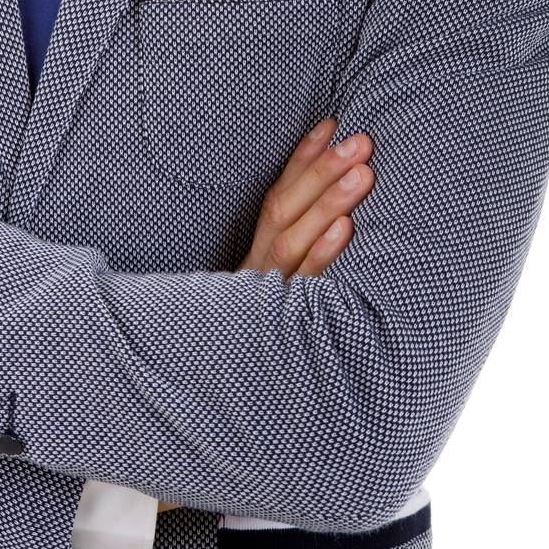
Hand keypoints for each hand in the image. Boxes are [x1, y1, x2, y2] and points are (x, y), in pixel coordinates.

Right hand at [156, 117, 373, 513]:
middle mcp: (253, 276)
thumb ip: (284, 267)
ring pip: (295, 240)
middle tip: (361, 137)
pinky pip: (303, 289)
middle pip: (286, 211)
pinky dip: (323, 256)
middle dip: (323, 170)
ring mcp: (264, 302)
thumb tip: (338, 225)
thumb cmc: (243, 356)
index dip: (303, 161)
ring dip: (330, 201)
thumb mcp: (259, 305)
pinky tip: (348, 231)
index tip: (331, 123)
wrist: (184, 424)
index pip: (276, 199)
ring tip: (364, 170)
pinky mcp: (275, 331)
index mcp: (251, 263)